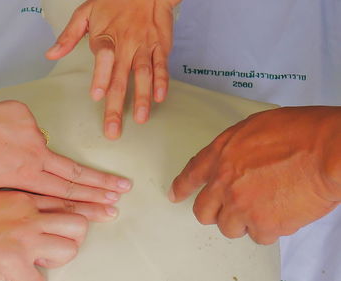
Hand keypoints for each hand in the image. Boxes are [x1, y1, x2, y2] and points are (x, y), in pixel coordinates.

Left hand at [0, 101, 130, 211]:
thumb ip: (21, 184)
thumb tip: (36, 176)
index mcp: (27, 177)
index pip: (67, 190)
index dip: (92, 197)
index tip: (111, 200)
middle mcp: (36, 155)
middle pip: (76, 171)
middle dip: (102, 181)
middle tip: (123, 186)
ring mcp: (33, 133)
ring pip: (45, 146)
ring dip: (36, 152)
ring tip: (4, 149)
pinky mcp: (26, 114)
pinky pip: (28, 126)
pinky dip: (18, 132)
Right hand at [0, 189, 88, 280]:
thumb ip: (19, 197)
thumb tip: (33, 203)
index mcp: (25, 200)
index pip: (67, 201)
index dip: (90, 208)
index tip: (105, 210)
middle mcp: (31, 218)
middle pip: (77, 224)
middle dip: (76, 234)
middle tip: (61, 241)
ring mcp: (27, 242)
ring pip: (69, 248)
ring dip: (59, 256)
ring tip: (42, 258)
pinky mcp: (17, 265)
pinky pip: (42, 279)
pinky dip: (37, 278)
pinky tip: (27, 274)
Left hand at [46, 0, 179, 139]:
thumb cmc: (112, 1)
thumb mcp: (85, 13)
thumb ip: (68, 36)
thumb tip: (50, 54)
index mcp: (105, 38)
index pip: (103, 59)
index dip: (101, 77)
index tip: (97, 96)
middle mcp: (126, 46)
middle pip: (121, 78)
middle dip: (116, 105)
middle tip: (113, 129)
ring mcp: (143, 47)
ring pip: (143, 74)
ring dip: (142, 97)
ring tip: (140, 118)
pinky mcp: (160, 47)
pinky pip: (161, 66)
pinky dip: (162, 81)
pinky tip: (160, 98)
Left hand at [169, 107, 340, 244]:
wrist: (328, 151)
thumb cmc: (303, 132)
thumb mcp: (257, 126)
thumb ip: (237, 147)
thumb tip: (235, 160)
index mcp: (222, 154)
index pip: (191, 173)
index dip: (181, 187)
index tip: (175, 194)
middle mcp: (225, 182)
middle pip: (203, 211)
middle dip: (214, 212)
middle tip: (228, 209)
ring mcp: (241, 205)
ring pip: (228, 227)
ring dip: (243, 221)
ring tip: (263, 207)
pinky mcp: (262, 224)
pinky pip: (257, 236)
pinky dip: (268, 229)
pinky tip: (281, 214)